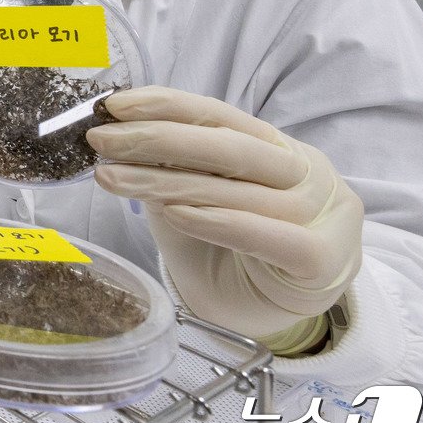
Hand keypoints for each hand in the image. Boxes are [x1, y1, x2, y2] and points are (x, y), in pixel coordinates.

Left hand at [88, 86, 362, 343]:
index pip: (221, 115)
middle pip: (228, 146)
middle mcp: (307, 173)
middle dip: (156, 138)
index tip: (113, 105)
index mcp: (279, 147)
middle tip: (100, 139)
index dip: (166, 105)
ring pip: (237, 190)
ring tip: (110, 178)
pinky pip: (267, 234)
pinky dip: (216, 221)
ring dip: (165, 182)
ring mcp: (322, 215)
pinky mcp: (323, 260)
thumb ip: (173, 172)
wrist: (269, 317)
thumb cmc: (230, 252)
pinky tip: (173, 214)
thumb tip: (117, 137)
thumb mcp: (195, 202)